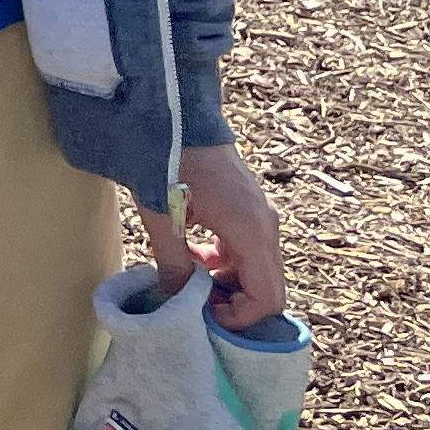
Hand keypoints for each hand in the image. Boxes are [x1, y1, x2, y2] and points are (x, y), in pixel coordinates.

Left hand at [136, 144, 288, 326]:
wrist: (175, 110)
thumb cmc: (166, 157)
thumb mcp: (160, 214)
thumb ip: (173, 263)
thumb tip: (179, 303)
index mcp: (251, 231)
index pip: (268, 297)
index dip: (241, 319)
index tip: (205, 316)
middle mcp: (266, 225)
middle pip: (268, 287)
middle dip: (236, 305)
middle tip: (197, 305)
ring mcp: (260, 214)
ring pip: (258, 270)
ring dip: (229, 284)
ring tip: (190, 282)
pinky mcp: (248, 208)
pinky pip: (248, 250)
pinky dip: (226, 263)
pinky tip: (193, 257)